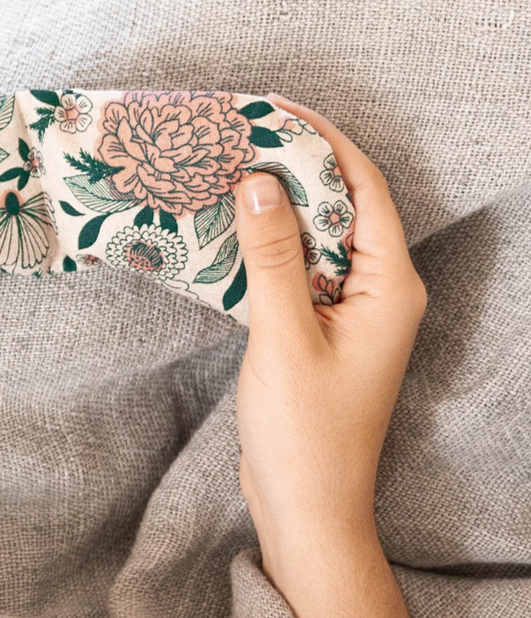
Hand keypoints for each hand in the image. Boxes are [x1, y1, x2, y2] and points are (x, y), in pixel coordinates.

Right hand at [233, 96, 436, 617]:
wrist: (306, 508)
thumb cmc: (306, 431)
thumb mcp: (284, 337)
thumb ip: (273, 257)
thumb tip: (259, 181)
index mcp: (389, 285)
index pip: (364, 189)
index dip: (325, 141)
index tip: (276, 109)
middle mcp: (378, 290)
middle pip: (342, 205)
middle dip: (295, 165)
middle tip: (240, 133)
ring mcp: (349, 310)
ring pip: (315, 236)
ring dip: (277, 204)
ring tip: (228, 169)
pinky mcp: (319, 328)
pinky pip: (297, 268)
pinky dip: (266, 244)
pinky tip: (229, 230)